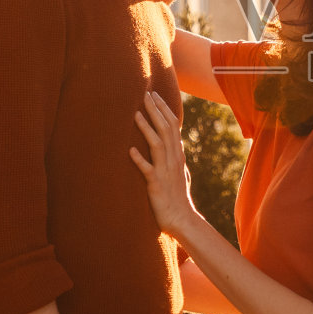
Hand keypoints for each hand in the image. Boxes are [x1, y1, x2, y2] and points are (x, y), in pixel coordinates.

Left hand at [131, 91, 198, 236]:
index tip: (155, 94)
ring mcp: (165, 171)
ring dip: (147, 128)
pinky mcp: (156, 185)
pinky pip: (148, 170)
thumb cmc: (178, 197)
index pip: (173, 126)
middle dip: (156, 111)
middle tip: (146, 94)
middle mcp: (174, 159)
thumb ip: (176, 156)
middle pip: (166, 129)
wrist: (182, 219)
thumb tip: (176, 143)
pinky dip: (139, 160)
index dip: (164, 109)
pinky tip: (130, 151)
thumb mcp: (179, 172)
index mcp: (178, 155)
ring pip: (158, 144)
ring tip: (136, 113)